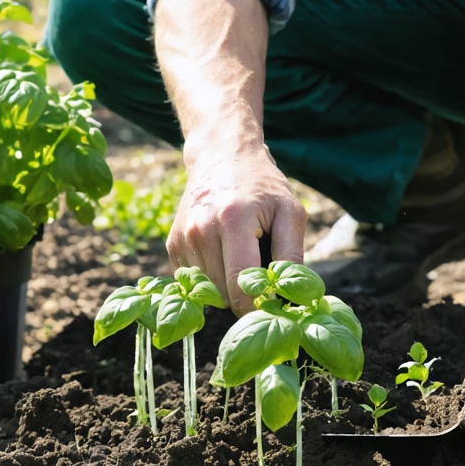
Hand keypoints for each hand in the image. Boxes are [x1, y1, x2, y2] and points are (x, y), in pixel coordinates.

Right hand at [166, 145, 305, 314]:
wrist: (221, 155)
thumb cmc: (263, 186)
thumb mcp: (290, 211)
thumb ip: (292, 254)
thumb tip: (292, 296)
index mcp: (233, 220)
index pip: (240, 283)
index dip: (256, 307)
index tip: (271, 309)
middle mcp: (201, 230)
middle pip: (223, 292)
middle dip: (244, 297)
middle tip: (263, 282)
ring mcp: (183, 238)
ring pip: (208, 291)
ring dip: (228, 287)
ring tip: (242, 259)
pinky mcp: (173, 244)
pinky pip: (195, 281)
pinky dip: (213, 278)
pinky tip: (225, 256)